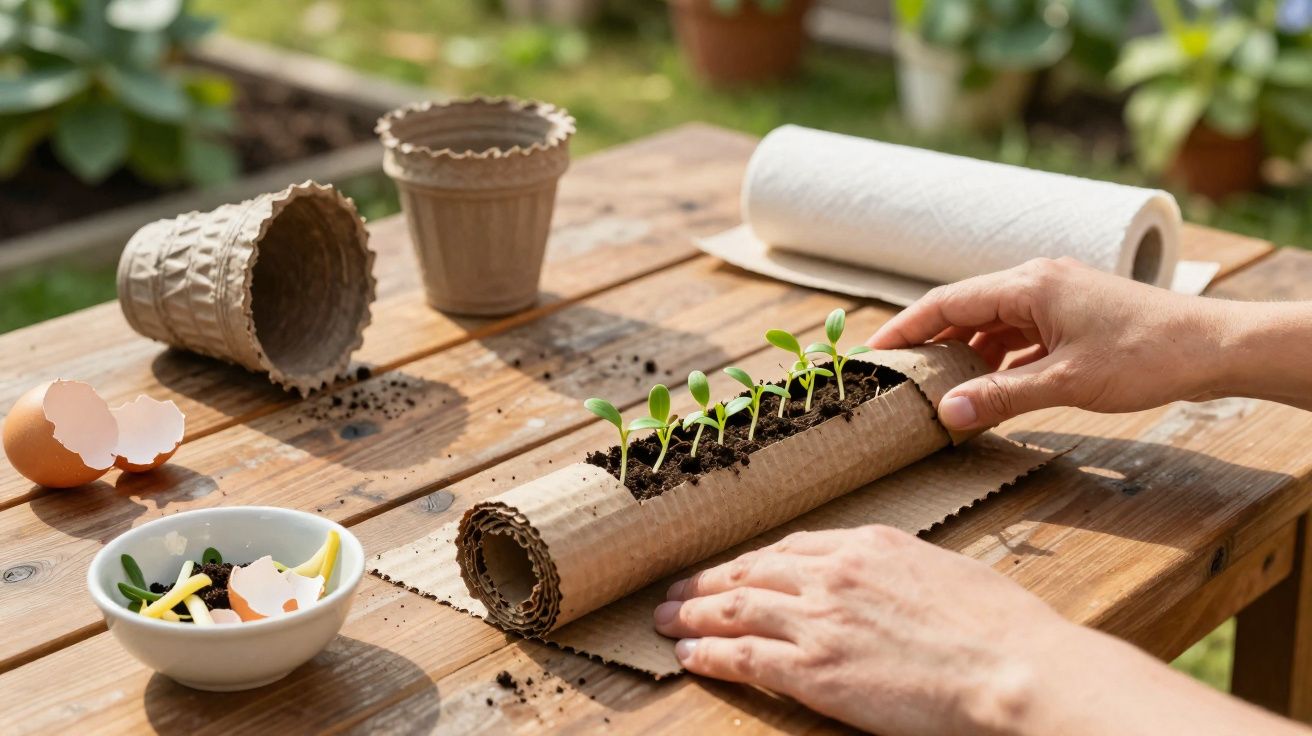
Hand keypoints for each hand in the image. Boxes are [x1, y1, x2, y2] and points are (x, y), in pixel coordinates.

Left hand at [653, 526, 1308, 735]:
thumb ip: (894, 572)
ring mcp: (817, 619)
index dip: (749, 563)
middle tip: (675, 590)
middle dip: (706, 582)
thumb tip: (876, 581)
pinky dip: (708, 653)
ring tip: (664, 619)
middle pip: (749, 573)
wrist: (1013, 666)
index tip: (729, 571)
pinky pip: (742, 656)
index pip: (787, 548)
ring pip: (733, 609)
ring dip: (691, 613)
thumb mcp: (940, 573)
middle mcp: (832, 573)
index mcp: (866, 544)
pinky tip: (687, 654)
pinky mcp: (812, 667)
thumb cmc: (998, 627)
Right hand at [865, 258, 1234, 430]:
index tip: (875, 352)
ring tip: (936, 386)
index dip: (906, 327)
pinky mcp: (1072, 315)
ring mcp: (1055, 297)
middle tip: (897, 373)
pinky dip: (997, 357)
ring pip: (991, 323)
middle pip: (964, 308)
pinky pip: (1018, 333)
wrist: (1214, 347)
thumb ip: (1002, 397)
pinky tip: (987, 384)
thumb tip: (947, 414)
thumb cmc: (1146, 356)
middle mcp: (1037, 282)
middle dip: (930, 341)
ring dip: (964, 352)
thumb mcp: (1066, 383)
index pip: (947, 301)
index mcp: (1028, 285)